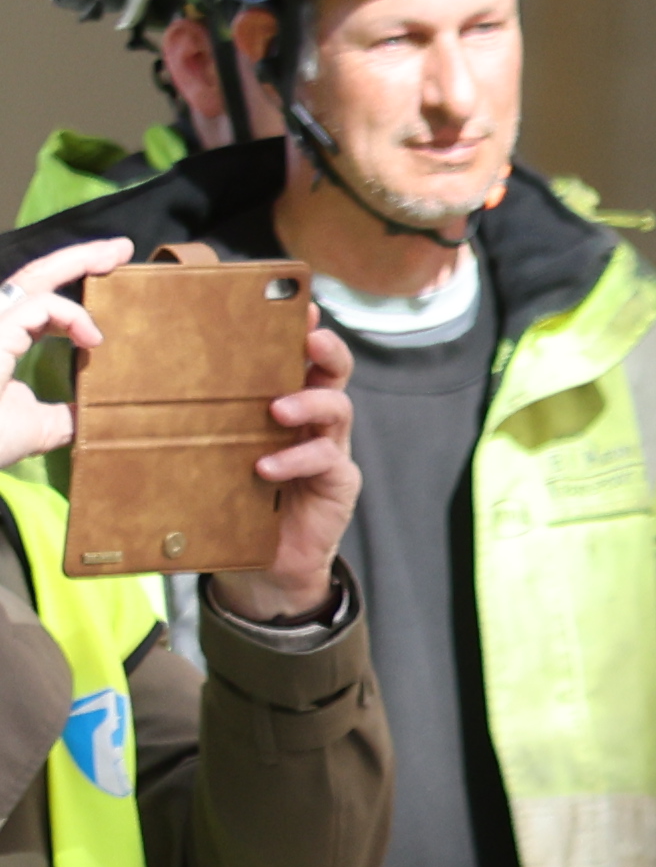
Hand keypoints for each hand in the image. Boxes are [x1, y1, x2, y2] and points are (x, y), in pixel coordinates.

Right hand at [0, 239, 100, 474]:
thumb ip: (64, 414)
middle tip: (121, 247)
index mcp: (1, 340)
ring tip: (119, 256)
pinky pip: (37, 306)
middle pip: (33, 278)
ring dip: (78, 262)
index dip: (70, 287)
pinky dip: (70, 314)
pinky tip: (92, 338)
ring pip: (33, 280)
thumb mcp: (38, 426)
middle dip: (78, 258)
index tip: (110, 277)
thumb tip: (95, 413)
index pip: (36, 302)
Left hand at [213, 311, 358, 641]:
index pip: (294, 353)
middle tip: (306, 340)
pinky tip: (265, 467)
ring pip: (337, 409)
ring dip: (309, 401)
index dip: (300, 326)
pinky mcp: (336, 483)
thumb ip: (185, 419)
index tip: (295, 305)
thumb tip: (106, 384)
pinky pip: (326, 461)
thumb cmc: (229, 497)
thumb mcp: (205, 448)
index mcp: (279, 399)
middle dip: (325, 349)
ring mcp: (328, 449)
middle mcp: (311, 419)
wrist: (263, 561)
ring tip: (277, 410)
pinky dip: (297, 460)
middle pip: (333, 370)